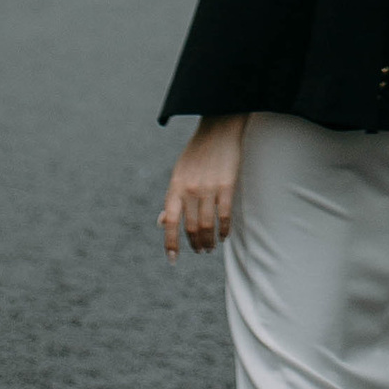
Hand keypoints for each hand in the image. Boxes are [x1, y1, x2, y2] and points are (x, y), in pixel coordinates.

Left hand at [160, 114, 247, 256]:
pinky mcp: (226, 185)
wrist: (218, 129)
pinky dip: (224, 230)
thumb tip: (161, 223)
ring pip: (207, 225)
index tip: (173, 259)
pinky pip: (224, 215)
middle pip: (190, 227)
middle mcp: (189, 189)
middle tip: (200, 251)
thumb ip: (172, 199)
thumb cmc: (196, 153)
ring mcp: (208, 188)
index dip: (171, 243)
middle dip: (195, 244)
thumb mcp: (178, 174)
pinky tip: (224, 236)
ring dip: (209, 241)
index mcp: (175, 187)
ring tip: (210, 247)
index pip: (171, 221)